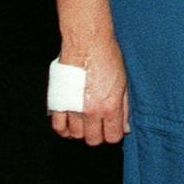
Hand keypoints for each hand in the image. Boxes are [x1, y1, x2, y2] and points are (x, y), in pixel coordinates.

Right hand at [52, 0, 129, 145]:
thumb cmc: (108, 59)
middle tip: (100, 125)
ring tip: (86, 120)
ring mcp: (73, 109)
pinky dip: (64, 128)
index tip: (113, 128)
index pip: (112, 137)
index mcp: (110, 107)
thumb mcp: (124, 83)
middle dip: (98, 135)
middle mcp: (91, 112)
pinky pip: (58, 127)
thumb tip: (125, 127)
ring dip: (81, 131)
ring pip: (75, 135)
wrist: (87, 44)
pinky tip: (71, 122)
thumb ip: (124, 108)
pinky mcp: (58, 103)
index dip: (114, 134)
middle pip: (93, 140)